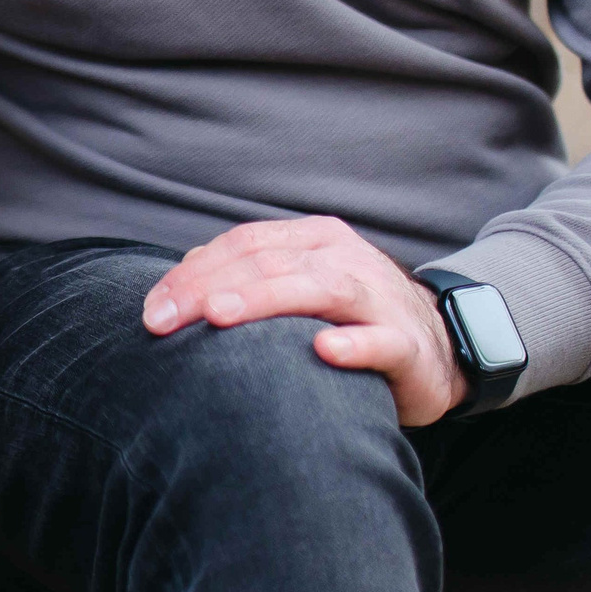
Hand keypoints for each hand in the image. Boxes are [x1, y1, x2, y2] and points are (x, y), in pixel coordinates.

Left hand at [140, 216, 469, 425]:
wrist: (439, 349)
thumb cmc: (348, 320)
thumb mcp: (298, 288)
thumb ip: (248, 279)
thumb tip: (180, 285)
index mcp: (313, 240)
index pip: (244, 244)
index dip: (194, 272)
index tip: (152, 309)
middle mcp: (343, 259)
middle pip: (269, 262)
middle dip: (209, 289)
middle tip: (163, 320)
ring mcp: (378, 298)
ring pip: (319, 289)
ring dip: (265, 300)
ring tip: (220, 317)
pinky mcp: (407, 345)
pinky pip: (382, 341)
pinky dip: (354, 343)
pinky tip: (324, 351)